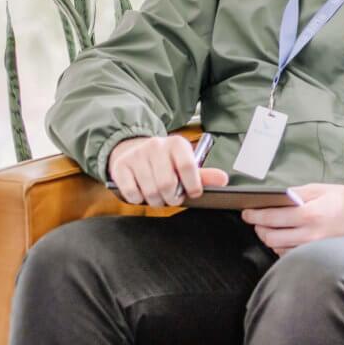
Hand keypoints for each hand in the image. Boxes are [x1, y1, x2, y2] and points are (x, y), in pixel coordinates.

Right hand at [108, 135, 228, 206]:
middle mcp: (156, 146)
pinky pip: (132, 193)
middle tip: (174, 198)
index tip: (194, 193)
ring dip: (157, 201)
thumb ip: (204, 174)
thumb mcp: (185, 163)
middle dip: (173, 198)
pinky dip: (139, 199)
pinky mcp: (120, 166)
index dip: (193, 185)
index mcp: (176, 144)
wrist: (134, 150)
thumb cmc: (166, 162)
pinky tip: (143, 192)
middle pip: (167, 183)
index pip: (188, 166)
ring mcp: (137, 155)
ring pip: (150, 191)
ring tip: (160, 196)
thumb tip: (223, 180)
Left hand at [241, 183, 343, 255]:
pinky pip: (289, 256)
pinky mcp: (315, 256)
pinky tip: (284, 238)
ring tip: (270, 228)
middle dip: (260, 228)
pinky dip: (282, 247)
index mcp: (309, 215)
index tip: (247, 213)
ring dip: (270, 238)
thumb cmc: (342, 200)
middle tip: (258, 220)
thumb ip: (295, 193)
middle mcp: (309, 235)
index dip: (254, 216)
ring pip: (277, 249)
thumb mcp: (318, 189)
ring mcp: (312, 249)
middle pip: (270, 237)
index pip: (272, 218)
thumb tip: (273, 197)